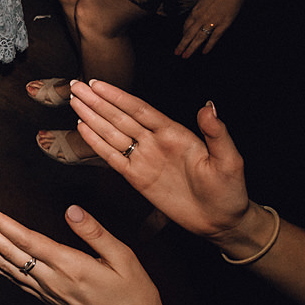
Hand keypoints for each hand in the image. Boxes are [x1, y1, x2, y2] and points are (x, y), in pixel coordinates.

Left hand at [0, 203, 179, 304]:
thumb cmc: (135, 299)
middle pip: (7, 252)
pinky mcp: (47, 300)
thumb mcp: (125, 260)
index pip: (26, 240)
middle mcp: (52, 280)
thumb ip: (96, 234)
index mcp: (70, 267)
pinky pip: (13, 279)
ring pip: (5, 266)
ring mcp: (46, 292)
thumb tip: (71, 210)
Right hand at [68, 79, 251, 240]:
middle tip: (76, 86)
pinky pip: (112, 157)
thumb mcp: (229, 161)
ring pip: (112, 134)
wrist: (221, 221)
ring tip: (75, 101)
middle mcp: (155, 142)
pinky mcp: (137, 178)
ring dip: (92, 118)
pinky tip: (83, 129)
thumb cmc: (229, 191)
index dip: (118, 97)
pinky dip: (96, 143)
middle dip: (97, 102)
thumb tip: (208, 107)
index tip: (98, 84)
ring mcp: (145, 159)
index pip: (140, 110)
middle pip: (120, 118)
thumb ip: (217, 134)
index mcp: (175, 134)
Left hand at [175, 0, 244, 56]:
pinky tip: (204, 52)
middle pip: (188, 34)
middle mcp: (200, 18)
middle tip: (177, 53)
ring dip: (191, 48)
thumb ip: (203, 8)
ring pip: (198, 39)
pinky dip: (208, 46)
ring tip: (185, 56)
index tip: (182, 38)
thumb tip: (203, 12)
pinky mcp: (222, 25)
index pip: (186, 25)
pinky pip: (213, 38)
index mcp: (195, 11)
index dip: (184, 33)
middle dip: (182, 45)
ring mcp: (211, 22)